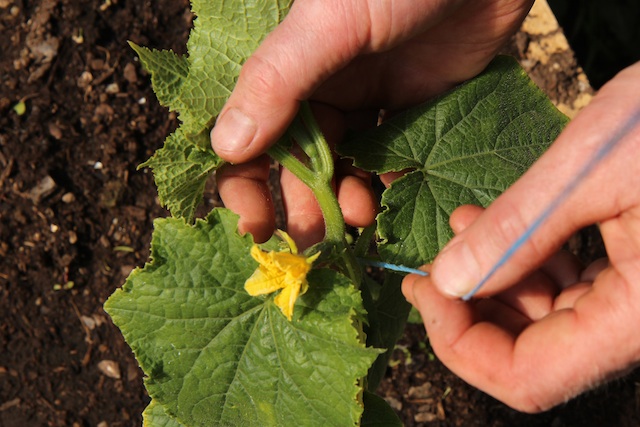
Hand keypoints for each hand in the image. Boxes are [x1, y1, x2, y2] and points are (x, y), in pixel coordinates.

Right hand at [211, 0, 533, 246]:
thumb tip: (226, 147)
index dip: (246, 186)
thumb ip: (277, 79)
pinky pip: (394, 161)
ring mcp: (370, 104)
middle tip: (313, 244)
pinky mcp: (414, 113)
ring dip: (347, 200)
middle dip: (302, 205)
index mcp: (290, 72)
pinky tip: (393, 200)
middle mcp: (323, 92)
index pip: (250, 138)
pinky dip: (391, 185)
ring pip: (347, 168)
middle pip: (299, 165)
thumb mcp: (329, 22)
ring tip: (361, 215)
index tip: (256, 228)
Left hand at [402, 62, 639, 411]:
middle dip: (468, 311)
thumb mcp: (591, 166)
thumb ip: (517, 229)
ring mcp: (639, 301)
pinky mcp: (638, 273)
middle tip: (424, 264)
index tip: (419, 287)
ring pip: (545, 323)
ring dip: (492, 281)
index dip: (458, 343)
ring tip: (459, 227)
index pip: (527, 377)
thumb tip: (446, 280)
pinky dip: (525, 262)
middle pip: (530, 355)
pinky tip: (496, 225)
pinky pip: (568, 290)